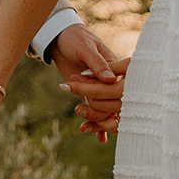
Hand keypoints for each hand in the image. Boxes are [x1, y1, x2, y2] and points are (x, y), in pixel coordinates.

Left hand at [48, 24, 119, 143]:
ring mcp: (102, 90)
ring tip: (84, 127)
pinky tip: (101, 139)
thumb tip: (110, 80)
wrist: (62, 39)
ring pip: (107, 111)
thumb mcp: (86, 48)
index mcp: (115, 67)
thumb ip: (97, 63)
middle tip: (79, 107)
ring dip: (98, 120)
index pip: (116, 87)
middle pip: (112, 102)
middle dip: (96, 109)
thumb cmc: (76, 39)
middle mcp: (111, 81)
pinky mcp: (93, 95)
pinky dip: (100, 126)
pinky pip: (100, 112)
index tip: (88, 97)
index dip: (103, 94)